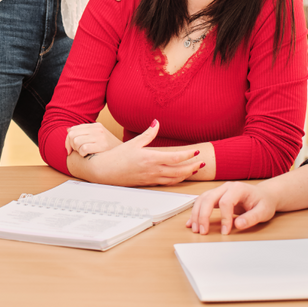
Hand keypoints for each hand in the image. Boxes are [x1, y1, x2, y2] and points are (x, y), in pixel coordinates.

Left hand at [65, 122, 121, 156]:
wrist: (125, 156)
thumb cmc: (108, 149)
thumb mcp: (98, 137)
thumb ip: (84, 133)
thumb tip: (68, 130)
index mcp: (95, 126)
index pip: (73, 129)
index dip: (68, 140)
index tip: (70, 149)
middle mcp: (98, 129)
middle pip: (72, 135)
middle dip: (72, 145)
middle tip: (77, 151)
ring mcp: (100, 137)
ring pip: (76, 142)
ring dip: (77, 150)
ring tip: (84, 153)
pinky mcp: (102, 145)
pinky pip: (83, 149)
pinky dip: (82, 154)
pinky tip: (88, 155)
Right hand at [77, 120, 201, 185]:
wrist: (105, 172)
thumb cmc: (117, 157)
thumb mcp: (133, 143)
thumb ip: (148, 134)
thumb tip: (156, 122)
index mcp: (150, 158)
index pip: (175, 158)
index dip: (188, 155)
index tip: (196, 151)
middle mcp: (153, 170)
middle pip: (179, 171)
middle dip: (192, 167)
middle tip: (202, 162)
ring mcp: (151, 178)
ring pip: (174, 179)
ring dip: (187, 175)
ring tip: (195, 169)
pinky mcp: (148, 183)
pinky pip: (167, 183)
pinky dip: (177, 180)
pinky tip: (181, 176)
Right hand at [185, 181, 277, 235]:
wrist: (264, 196)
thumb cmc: (263, 202)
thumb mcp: (263, 211)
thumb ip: (252, 218)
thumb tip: (238, 225)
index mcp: (238, 188)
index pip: (225, 202)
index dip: (224, 218)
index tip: (226, 232)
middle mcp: (226, 187)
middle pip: (208, 198)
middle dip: (203, 216)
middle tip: (203, 231)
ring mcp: (219, 190)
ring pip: (202, 199)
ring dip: (196, 214)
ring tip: (195, 229)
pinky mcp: (216, 196)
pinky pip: (202, 202)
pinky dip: (195, 212)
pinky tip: (191, 222)